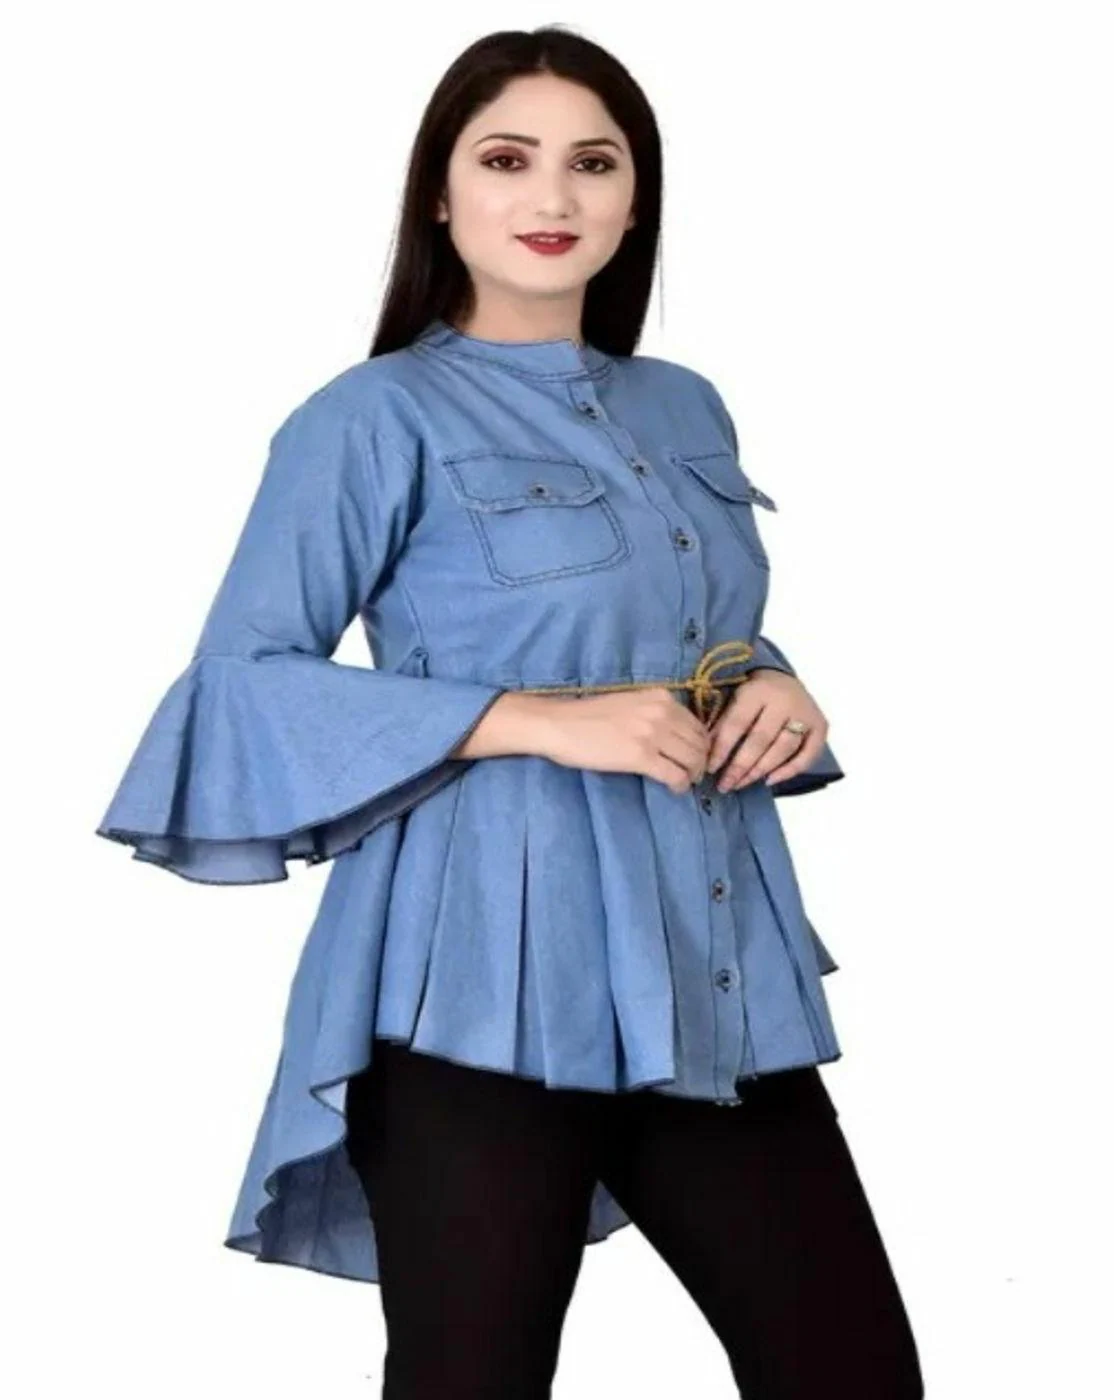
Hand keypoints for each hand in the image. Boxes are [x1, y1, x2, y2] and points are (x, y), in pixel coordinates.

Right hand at [536, 688, 711, 795]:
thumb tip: (677, 735)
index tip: (694, 757)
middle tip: (693, 774)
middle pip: (699, 743)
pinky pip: (675, 775)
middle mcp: (662, 712)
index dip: (701, 745)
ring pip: (692, 760)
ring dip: (693, 774)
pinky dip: (680, 785)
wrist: (559, 724)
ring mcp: (653, 734)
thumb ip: (655, 713)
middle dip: (700, 762)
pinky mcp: (641, 757)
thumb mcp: (630, 703)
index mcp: (661, 698)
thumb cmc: (588, 716)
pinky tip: (674, 789)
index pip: (697, 724)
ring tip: (683, 781)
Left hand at [706, 668, 829, 791]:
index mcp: (757, 690)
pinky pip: (807, 755)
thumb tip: (704, 754)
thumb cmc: (753, 693)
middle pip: (760, 740)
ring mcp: (805, 713)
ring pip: (782, 750)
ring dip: (760, 770)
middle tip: (725, 785)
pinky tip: (769, 780)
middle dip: (740, 766)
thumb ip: (722, 723)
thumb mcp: (734, 699)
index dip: (722, 749)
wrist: (784, 678)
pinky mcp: (821, 726)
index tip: (710, 769)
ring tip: (741, 784)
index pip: (737, 724)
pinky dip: (789, 771)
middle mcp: (784, 700)